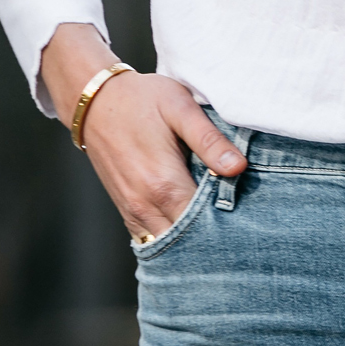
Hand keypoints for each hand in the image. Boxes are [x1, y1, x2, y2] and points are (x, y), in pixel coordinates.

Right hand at [41, 24, 246, 241]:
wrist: (94, 101)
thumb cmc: (141, 99)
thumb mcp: (180, 108)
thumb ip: (210, 140)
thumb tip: (238, 168)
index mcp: (164, 183)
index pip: (204, 225)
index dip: (230, 226)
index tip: (250, 222)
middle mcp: (145, 204)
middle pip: (187, 242)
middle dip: (214, 239)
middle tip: (240, 232)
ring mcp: (132, 210)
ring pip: (168, 246)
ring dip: (193, 242)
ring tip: (219, 232)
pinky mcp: (125, 210)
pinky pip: (151, 238)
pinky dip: (172, 240)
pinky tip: (192, 231)